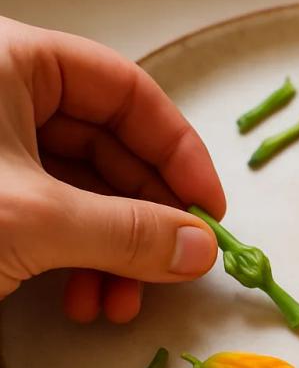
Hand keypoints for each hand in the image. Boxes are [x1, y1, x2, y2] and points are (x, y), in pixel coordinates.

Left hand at [0, 16, 224, 321]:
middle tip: (176, 266)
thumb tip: (203, 251)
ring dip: (114, 255)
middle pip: (110, 151)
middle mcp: (6, 98)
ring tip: (121, 304)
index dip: (179, 152)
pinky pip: (50, 221)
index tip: (209, 210)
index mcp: (12, 63)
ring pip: (82, 195)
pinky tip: (84, 303)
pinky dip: (76, 264)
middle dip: (146, 221)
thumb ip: (127, 232)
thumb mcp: (32, 220)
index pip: (127, 92)